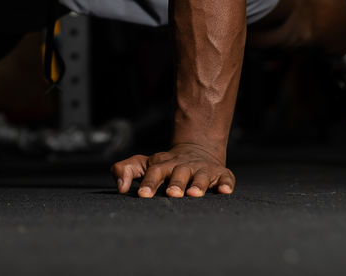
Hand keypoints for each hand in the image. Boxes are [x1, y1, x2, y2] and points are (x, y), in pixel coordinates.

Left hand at [110, 144, 234, 197]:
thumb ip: (126, 170)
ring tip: (194, 194)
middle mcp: (184, 166)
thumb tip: (120, 188)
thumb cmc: (166, 165)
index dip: (149, 183)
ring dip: (198, 184)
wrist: (197, 150)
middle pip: (179, 173)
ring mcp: (203, 170)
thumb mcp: (145, 164)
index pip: (154, 172)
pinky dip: (226, 184)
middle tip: (171, 195)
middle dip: (175, 183)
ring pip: (201, 176)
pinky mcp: (221, 174)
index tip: (142, 195)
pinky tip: (224, 191)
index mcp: (164, 165)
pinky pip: (226, 178)